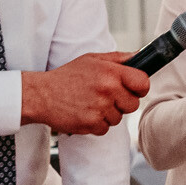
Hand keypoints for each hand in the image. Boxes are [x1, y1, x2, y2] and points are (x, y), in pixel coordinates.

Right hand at [22, 53, 148, 135]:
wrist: (42, 94)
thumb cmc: (67, 77)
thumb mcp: (92, 59)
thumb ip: (118, 58)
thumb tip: (140, 56)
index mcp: (111, 72)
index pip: (143, 83)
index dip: (140, 88)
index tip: (133, 89)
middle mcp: (108, 89)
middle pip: (133, 104)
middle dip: (122, 103)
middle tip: (105, 97)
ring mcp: (100, 107)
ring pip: (119, 118)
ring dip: (108, 114)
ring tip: (91, 104)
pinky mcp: (91, 123)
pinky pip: (105, 129)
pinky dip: (96, 124)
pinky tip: (85, 113)